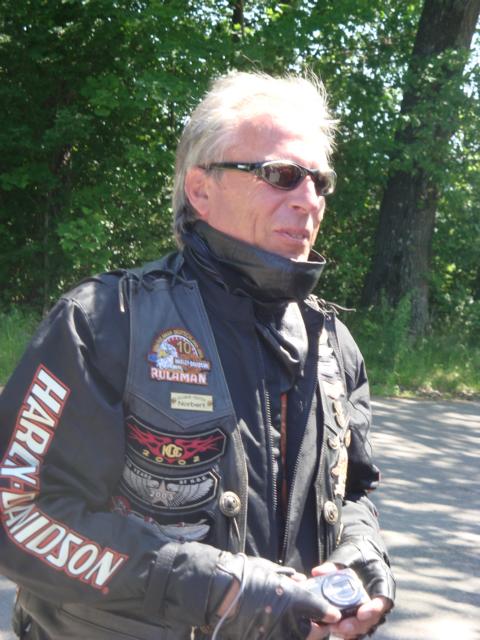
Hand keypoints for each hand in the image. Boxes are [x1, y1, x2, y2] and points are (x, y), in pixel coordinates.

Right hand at [210, 553, 340, 639]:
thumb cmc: (245, 576)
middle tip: (321, 623)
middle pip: (312, 632)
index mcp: (291, 599)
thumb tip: (300, 580)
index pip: (318, 609)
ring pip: (298, 638)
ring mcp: (274, 635)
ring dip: (302, 633)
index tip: (333, 614)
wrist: (219, 592)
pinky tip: (283, 629)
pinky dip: (285, 635)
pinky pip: (280, 639)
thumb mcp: (270, 571)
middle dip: (319, 628)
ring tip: (301, 626)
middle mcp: (286, 620)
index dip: (328, 612)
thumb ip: (288, 578)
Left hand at [311, 562, 390, 637]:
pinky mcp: (363, 613)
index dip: (374, 609)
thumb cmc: (356, 554)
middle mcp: (380, 598)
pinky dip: (349, 633)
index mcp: (383, 581)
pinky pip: (359, 627)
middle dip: (358, 625)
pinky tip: (335, 632)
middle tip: (341, 626)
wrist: (361, 554)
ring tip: (334, 629)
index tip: (361, 613)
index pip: (384, 599)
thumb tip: (317, 572)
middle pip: (374, 618)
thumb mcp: (347, 555)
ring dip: (352, 631)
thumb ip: (334, 564)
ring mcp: (372, 608)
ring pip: (366, 626)